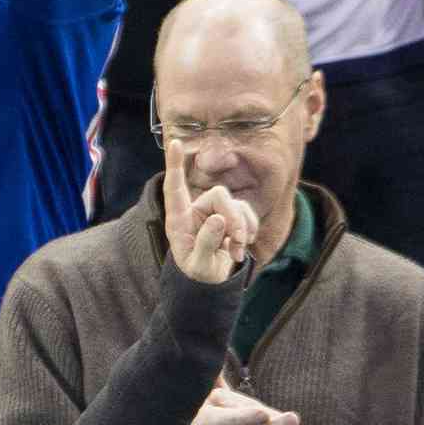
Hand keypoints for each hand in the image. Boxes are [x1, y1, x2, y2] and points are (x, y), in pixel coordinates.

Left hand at [163, 138, 258, 282]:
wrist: (209, 281)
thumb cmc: (197, 273)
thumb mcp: (199, 266)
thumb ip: (206, 243)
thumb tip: (219, 219)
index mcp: (179, 219)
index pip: (174, 187)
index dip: (175, 165)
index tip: (174, 143)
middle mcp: (196, 210)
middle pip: (220, 196)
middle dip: (234, 217)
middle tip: (239, 241)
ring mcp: (214, 212)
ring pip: (236, 205)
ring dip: (243, 228)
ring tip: (238, 251)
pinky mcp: (230, 216)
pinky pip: (246, 214)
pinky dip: (249, 230)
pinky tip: (242, 248)